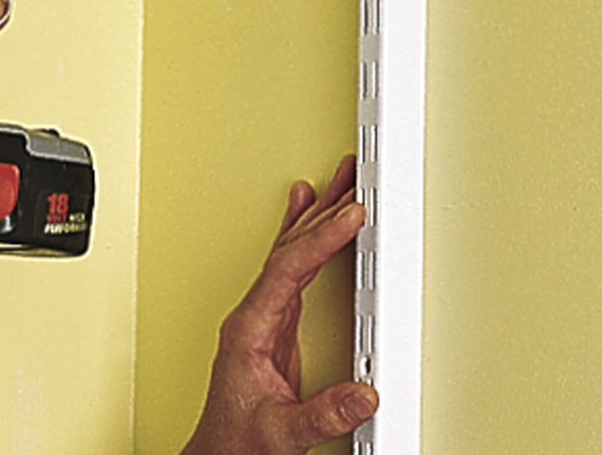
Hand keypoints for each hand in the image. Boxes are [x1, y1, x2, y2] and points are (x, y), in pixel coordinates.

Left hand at [181, 156, 377, 454]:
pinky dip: (306, 240)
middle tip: (352, 174)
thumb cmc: (238, 442)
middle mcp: (254, 315)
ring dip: (317, 216)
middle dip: (323, 209)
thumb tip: (364, 394)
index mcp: (249, 328)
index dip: (320, 239)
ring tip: (339, 180)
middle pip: (289, 247)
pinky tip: (312, 216)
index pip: (287, 270)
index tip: (350, 214)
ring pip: (291, 252)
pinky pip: (293, 269)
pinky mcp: (276, 326)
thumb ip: (322, 413)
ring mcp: (264, 317)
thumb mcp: (282, 433)